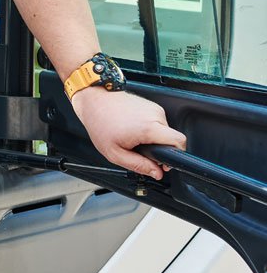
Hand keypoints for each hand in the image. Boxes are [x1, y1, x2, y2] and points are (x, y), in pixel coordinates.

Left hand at [70, 87, 185, 179]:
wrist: (93, 100)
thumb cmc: (99, 122)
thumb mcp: (115, 153)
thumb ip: (138, 165)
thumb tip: (156, 173)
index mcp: (149, 128)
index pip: (179, 142)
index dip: (176, 155)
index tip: (163, 161)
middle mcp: (155, 115)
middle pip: (171, 138)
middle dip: (160, 148)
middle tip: (141, 150)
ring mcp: (153, 107)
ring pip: (163, 130)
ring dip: (152, 137)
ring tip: (132, 136)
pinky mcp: (149, 104)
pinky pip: (156, 121)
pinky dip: (148, 128)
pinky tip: (132, 128)